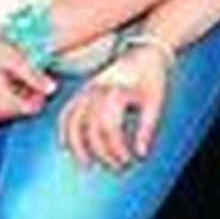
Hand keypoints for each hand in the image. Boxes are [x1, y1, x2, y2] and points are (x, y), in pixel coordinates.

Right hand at [0, 23, 54, 123]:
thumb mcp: (12, 58)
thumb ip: (33, 76)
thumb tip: (52, 89)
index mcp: (4, 104)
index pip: (31, 109)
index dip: (39, 94)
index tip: (39, 77)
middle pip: (16, 111)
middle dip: (24, 96)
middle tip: (25, 74)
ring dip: (8, 97)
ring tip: (7, 74)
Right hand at [59, 46, 171, 169]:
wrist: (145, 52)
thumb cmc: (152, 77)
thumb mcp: (155, 102)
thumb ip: (146, 129)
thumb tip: (140, 154)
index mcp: (116, 91)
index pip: (109, 129)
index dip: (117, 150)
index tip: (129, 159)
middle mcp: (97, 89)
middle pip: (91, 129)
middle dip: (102, 153)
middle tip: (117, 166)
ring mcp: (87, 89)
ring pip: (71, 121)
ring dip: (76, 146)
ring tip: (87, 164)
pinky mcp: (83, 90)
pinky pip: (66, 112)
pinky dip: (64, 130)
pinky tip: (68, 146)